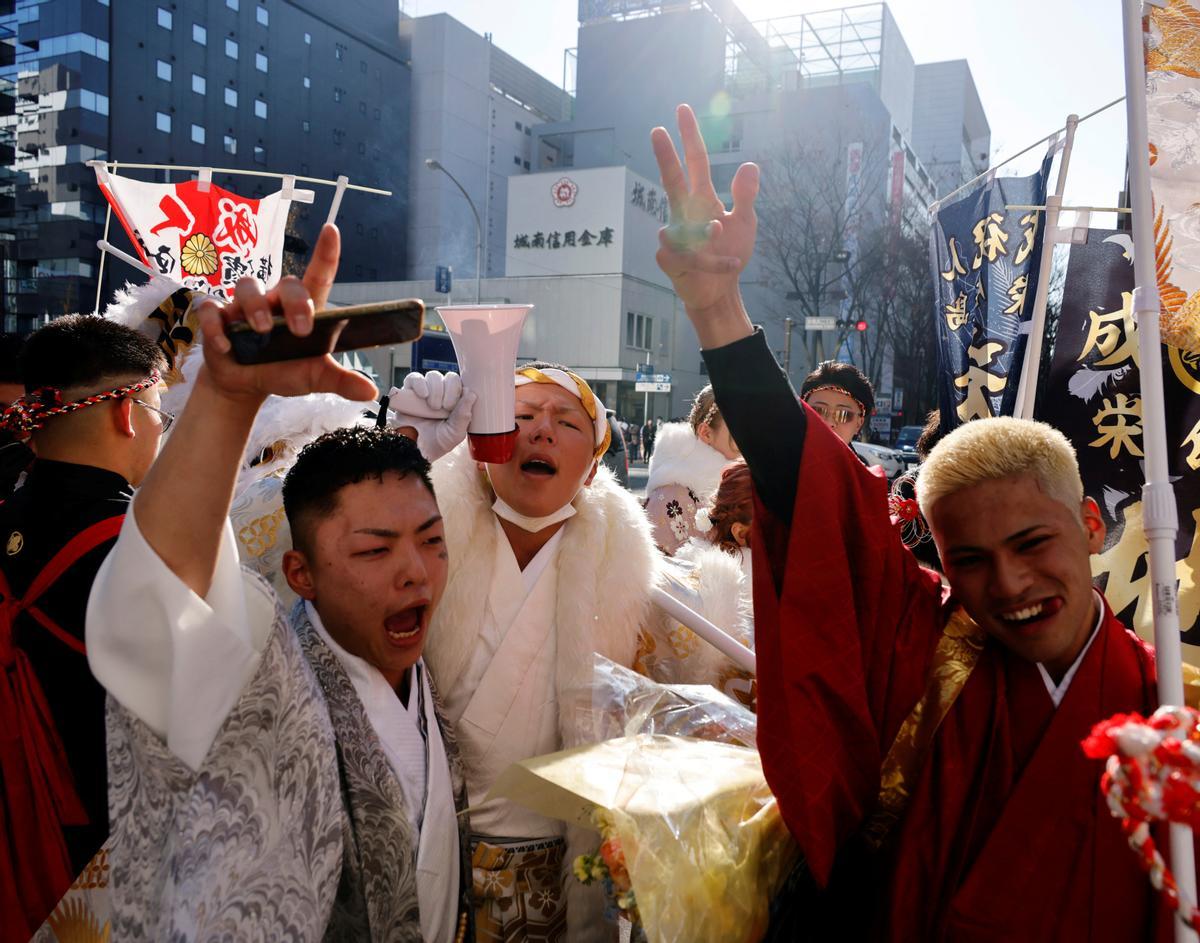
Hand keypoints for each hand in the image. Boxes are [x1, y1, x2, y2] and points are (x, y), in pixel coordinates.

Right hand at [194, 224, 378, 405]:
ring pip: (247, 286)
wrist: (245, 385)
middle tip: (300, 328)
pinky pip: (211, 310)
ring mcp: (243, 306)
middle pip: (287, 283)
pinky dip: (216, 326)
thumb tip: (370, 393)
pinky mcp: (217, 318)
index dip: (326, 252)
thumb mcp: (313, 378)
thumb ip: (339, 380)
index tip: (331, 230)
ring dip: (254, 306)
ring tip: (260, 331)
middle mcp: (275, 300)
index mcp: (302, 308)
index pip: (318, 274)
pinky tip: (226, 346)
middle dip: (295, 302)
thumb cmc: (283, 371)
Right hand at [389, 370, 475, 460]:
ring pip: (434, 376)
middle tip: (445, 408)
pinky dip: (420, 383)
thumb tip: (471, 394)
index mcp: (456, 402)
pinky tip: (423, 395)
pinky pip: (414, 378)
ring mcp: (426, 391)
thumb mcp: (455, 433)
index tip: (454, 407)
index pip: (464, 385)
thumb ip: (463, 416)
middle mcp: (442, 394)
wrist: (413, 450)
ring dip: (436, 390)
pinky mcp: (409, 391)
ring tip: (433, 407)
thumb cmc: (436, 443)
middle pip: (450, 377)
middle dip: (450, 391)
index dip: (460, 391)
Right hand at [651, 104, 758, 346]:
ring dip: (708, 231)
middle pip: (672, 179)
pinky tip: (729, 265)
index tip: (682, 110)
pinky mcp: (670, 259)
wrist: (719, 291)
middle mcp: (685, 213)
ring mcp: (674, 236)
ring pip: (685, 226)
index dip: (690, 137)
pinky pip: (691, 255)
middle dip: (665, 156)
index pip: (696, 162)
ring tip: (721, 233)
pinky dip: (716, 261)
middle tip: (657, 130)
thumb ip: (745, 196)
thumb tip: (750, 164)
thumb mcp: (745, 223)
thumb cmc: (729, 252)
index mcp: (702, 199)